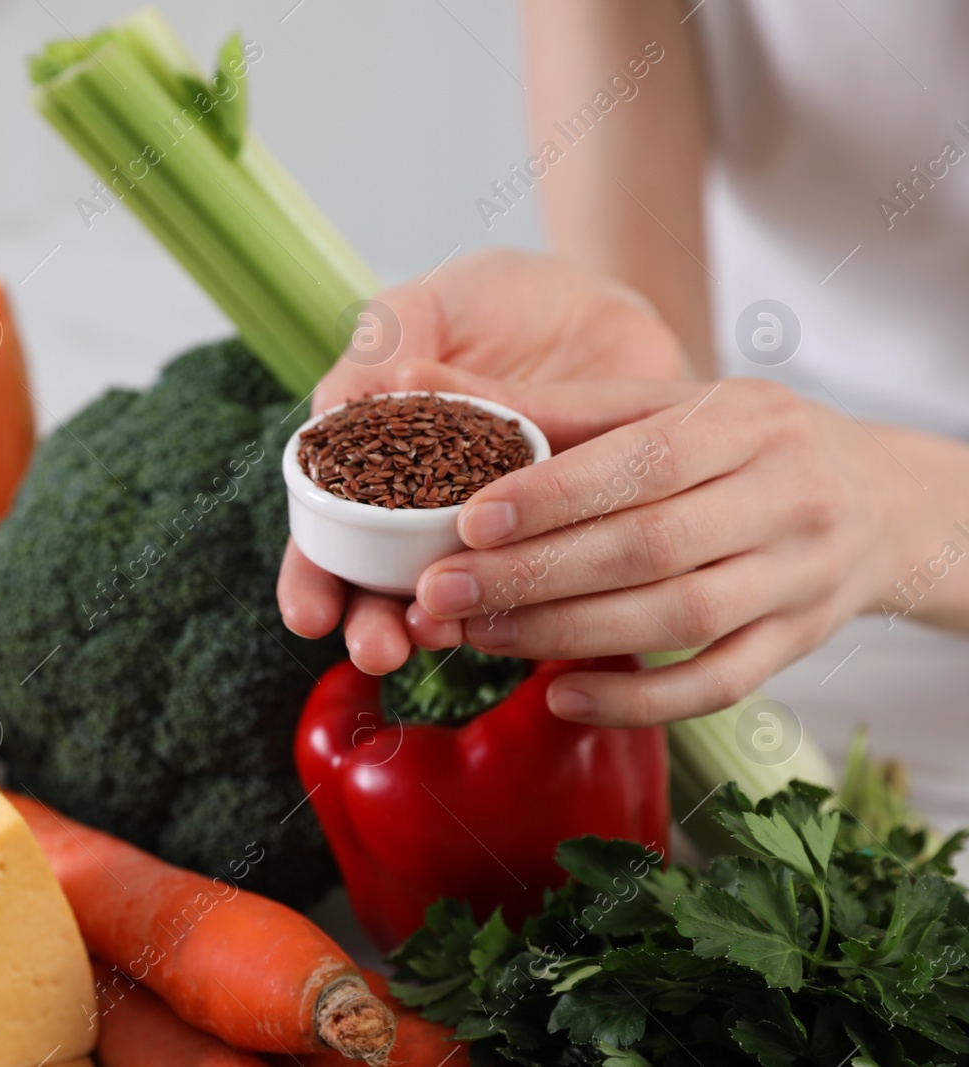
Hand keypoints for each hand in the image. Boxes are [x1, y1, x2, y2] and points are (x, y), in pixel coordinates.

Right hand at [280, 249, 690, 674]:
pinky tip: (516, 620)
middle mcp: (426, 515)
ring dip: (439, 628)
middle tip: (377, 648)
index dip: (312, 581)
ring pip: (456, 598)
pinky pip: (543, 585)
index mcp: (373, 467)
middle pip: (383, 587)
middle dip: (372, 626)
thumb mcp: (430, 304)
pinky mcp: (564, 538)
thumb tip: (343, 403)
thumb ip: (382, 345)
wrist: (603, 297)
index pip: (328, 538)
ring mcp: (494, 533)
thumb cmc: (495, 300)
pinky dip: (526, 608)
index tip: (309, 615)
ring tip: (433, 637)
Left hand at [346, 372, 938, 725]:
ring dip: (568, 634)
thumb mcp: (669, 405)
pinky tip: (562, 699)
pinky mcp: (798, 642)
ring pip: (679, 617)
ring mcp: (797, 576)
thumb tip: (416, 385)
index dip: (554, 495)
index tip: (468, 519)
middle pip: (651, 546)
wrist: (884, 500)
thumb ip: (550, 406)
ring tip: (482, 637)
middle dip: (535, 575)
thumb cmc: (742, 445)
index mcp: (745, 422)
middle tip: (442, 592)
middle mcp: (782, 496)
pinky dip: (638, 700)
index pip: (643, 461)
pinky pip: (718, 684)